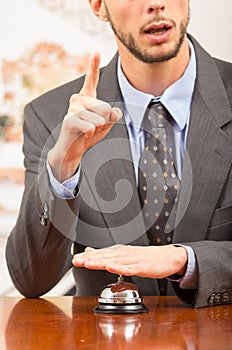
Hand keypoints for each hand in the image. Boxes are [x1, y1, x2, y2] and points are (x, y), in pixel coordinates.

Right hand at [48, 52, 121, 181]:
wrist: (73, 149)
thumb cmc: (89, 134)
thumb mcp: (106, 124)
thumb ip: (113, 115)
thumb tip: (114, 112)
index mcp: (87, 97)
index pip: (91, 80)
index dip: (93, 66)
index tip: (96, 51)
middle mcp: (78, 99)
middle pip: (105, 107)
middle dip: (105, 121)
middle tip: (92, 127)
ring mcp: (72, 108)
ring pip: (100, 118)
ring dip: (97, 129)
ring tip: (87, 131)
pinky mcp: (69, 120)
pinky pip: (91, 126)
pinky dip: (91, 134)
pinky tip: (83, 134)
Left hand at [72, 244, 187, 278]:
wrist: (166, 257)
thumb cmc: (144, 257)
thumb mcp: (123, 254)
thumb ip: (107, 254)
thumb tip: (90, 252)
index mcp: (119, 252)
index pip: (101, 254)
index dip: (87, 257)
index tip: (75, 260)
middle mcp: (124, 254)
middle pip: (105, 257)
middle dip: (90, 259)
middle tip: (77, 261)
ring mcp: (133, 260)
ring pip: (115, 261)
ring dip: (101, 262)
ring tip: (89, 263)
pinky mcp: (142, 267)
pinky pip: (130, 268)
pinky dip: (120, 268)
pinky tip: (112, 268)